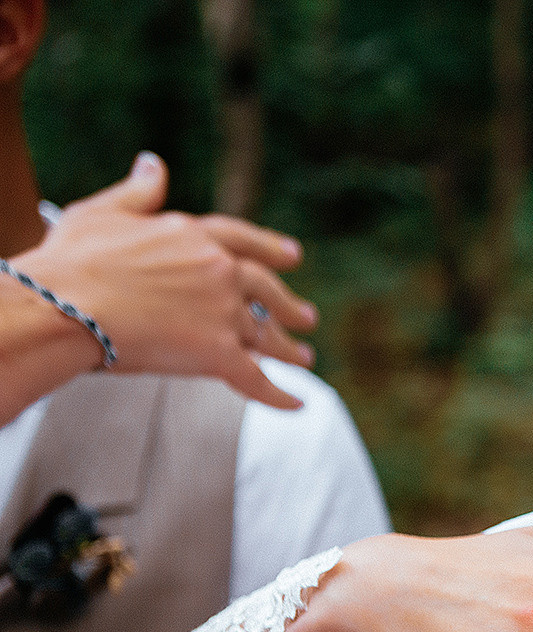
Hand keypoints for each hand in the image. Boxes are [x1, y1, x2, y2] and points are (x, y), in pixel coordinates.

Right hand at [16, 152, 318, 408]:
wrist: (65, 306)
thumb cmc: (73, 260)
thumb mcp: (102, 211)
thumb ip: (137, 192)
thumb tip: (153, 164)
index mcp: (193, 235)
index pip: (242, 240)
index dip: (270, 248)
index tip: (293, 256)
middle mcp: (218, 271)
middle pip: (265, 289)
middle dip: (288, 305)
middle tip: (307, 317)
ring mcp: (222, 312)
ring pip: (267, 334)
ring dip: (289, 348)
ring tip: (305, 357)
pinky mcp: (218, 353)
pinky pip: (257, 378)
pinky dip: (279, 396)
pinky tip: (297, 406)